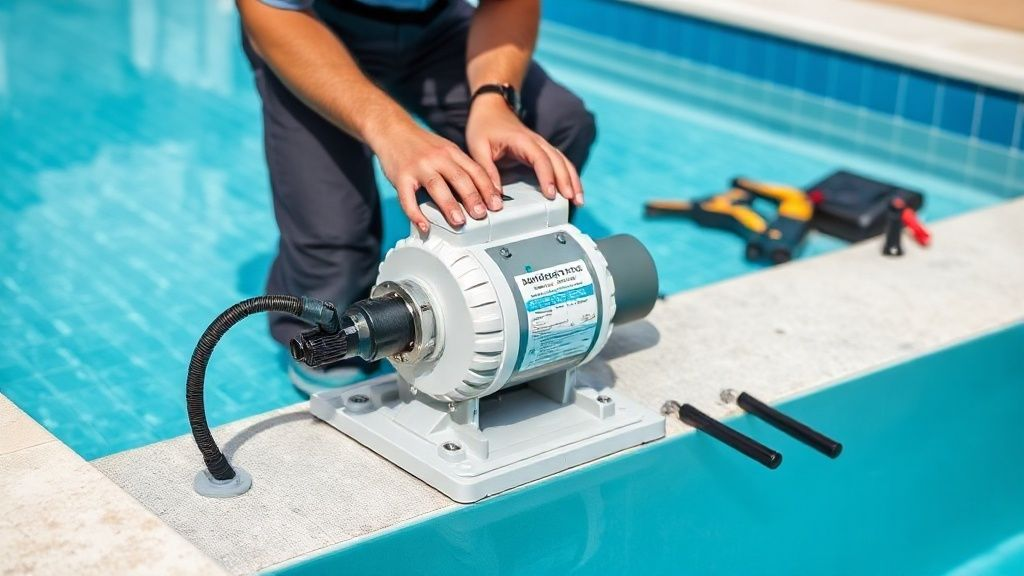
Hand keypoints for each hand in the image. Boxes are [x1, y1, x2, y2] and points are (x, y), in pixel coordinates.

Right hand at [373, 119, 503, 230]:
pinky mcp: (400, 176)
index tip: (496, 205)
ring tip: (459, 221)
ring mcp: (418, 166)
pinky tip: (424, 226)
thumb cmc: (420, 144)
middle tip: (481, 215)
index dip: (488, 189)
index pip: (475, 171)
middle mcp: (437, 157)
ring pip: (437, 186)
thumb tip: (481, 192)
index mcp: (451, 152)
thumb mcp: (445, 149)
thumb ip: (460, 167)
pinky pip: (408, 198)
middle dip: (472, 198)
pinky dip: (416, 214)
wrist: (392, 130)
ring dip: (449, 205)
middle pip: (459, 178)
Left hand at [466, 94, 582, 205]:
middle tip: (572, 201)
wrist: (491, 108)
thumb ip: (487, 171)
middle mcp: (537, 141)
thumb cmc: (484, 126)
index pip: (540, 159)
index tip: (551, 194)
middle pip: (558, 161)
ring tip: (579, 200)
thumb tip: (496, 197)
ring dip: (573, 180)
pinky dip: (569, 176)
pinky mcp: (543, 150)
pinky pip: (561, 162)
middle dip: (567, 182)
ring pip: (563, 161)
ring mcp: (542, 145)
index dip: (547, 177)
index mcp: (522, 141)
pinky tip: (573, 190)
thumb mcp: (477, 148)